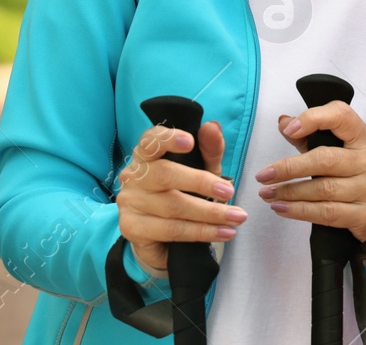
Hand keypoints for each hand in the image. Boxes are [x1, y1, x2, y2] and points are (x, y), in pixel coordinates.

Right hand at [117, 120, 240, 276]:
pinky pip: (171, 230)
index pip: (151, 140)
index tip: (190, 142)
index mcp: (146, 154)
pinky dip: (201, 232)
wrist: (162, 238)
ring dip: (210, 213)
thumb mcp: (201, 170)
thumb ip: (209, 149)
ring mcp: (130, 203)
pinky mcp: (132, 229)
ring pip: (172, 206)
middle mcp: (133, 176)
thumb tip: (212, 126)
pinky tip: (222, 232)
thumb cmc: (182, 193)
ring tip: (236, 217)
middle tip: (229, 191)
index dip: (169, 139)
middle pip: (165, 175)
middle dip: (201, 183)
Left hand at [256, 103, 365, 243]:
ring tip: (267, 194)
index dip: (313, 119)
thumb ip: (308, 135)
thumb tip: (284, 122)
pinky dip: (299, 211)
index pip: (341, 117)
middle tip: (264, 175)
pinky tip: (282, 208)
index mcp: (364, 137)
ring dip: (289, 192)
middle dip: (289, 168)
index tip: (288, 130)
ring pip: (323, 189)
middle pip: (325, 159)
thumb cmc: (350, 174)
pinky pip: (327, 213)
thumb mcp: (333, 150)